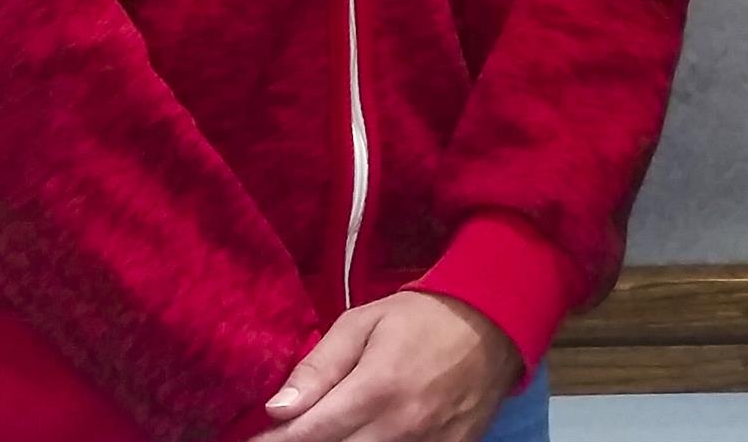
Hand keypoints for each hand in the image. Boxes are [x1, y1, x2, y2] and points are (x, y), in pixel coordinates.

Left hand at [253, 292, 521, 441]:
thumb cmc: (421, 317)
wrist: (493, 323)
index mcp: (375, 389)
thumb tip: (277, 409)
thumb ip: (320, 365)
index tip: (254, 438)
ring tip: (330, 431)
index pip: (308, 435)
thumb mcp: (365, 322)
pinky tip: (365, 438)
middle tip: (292, 435)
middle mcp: (399, 429)